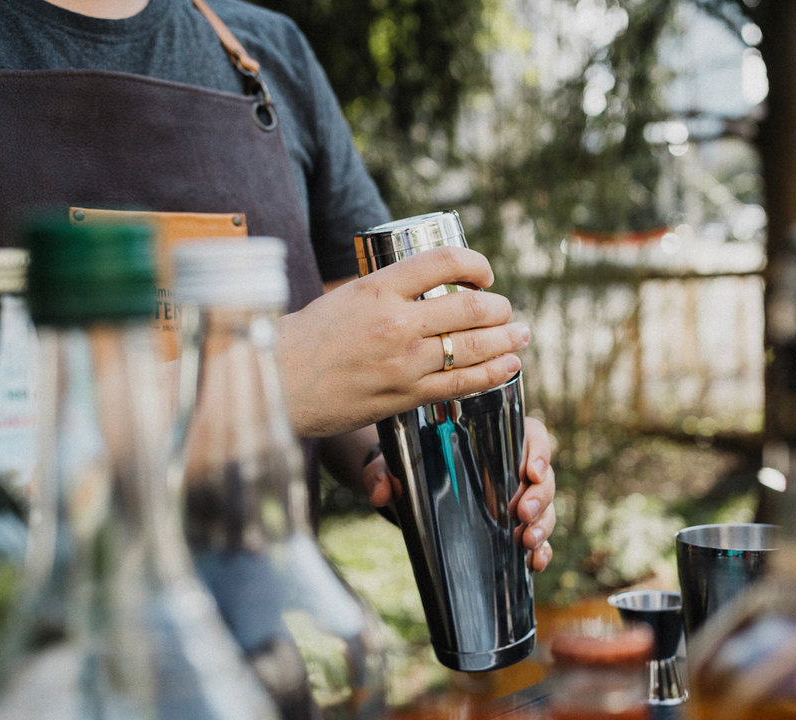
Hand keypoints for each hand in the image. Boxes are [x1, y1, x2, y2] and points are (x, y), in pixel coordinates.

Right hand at [278, 247, 529, 436]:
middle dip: (500, 308)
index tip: (485, 274)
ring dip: (507, 339)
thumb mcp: (345, 298)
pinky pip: (462, 382)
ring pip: (474, 346)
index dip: (477, 264)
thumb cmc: (306, 340)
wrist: (275, 383)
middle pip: (472, 307)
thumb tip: (429, 291)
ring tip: (520, 335)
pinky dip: (493, 372)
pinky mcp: (405, 395)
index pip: (445, 261)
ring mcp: (403, 361)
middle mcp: (395, 321)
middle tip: (508, 311)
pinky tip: (508, 366)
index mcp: (377, 287)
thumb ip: (387, 293)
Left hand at [362, 416, 556, 571]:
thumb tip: (380, 492)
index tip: (532, 472)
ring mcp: (517, 499)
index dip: (540, 453)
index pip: (531, 436)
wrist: (409, 491)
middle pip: (543, 477)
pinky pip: (537, 537)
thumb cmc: (410, 467)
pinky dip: (540, 550)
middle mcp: (512, 467)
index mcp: (494, 438)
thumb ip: (383, 473)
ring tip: (526, 541)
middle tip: (523, 514)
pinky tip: (534, 563)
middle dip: (540, 497)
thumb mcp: (394, 464)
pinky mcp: (513, 526)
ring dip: (542, 526)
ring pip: (545, 509)